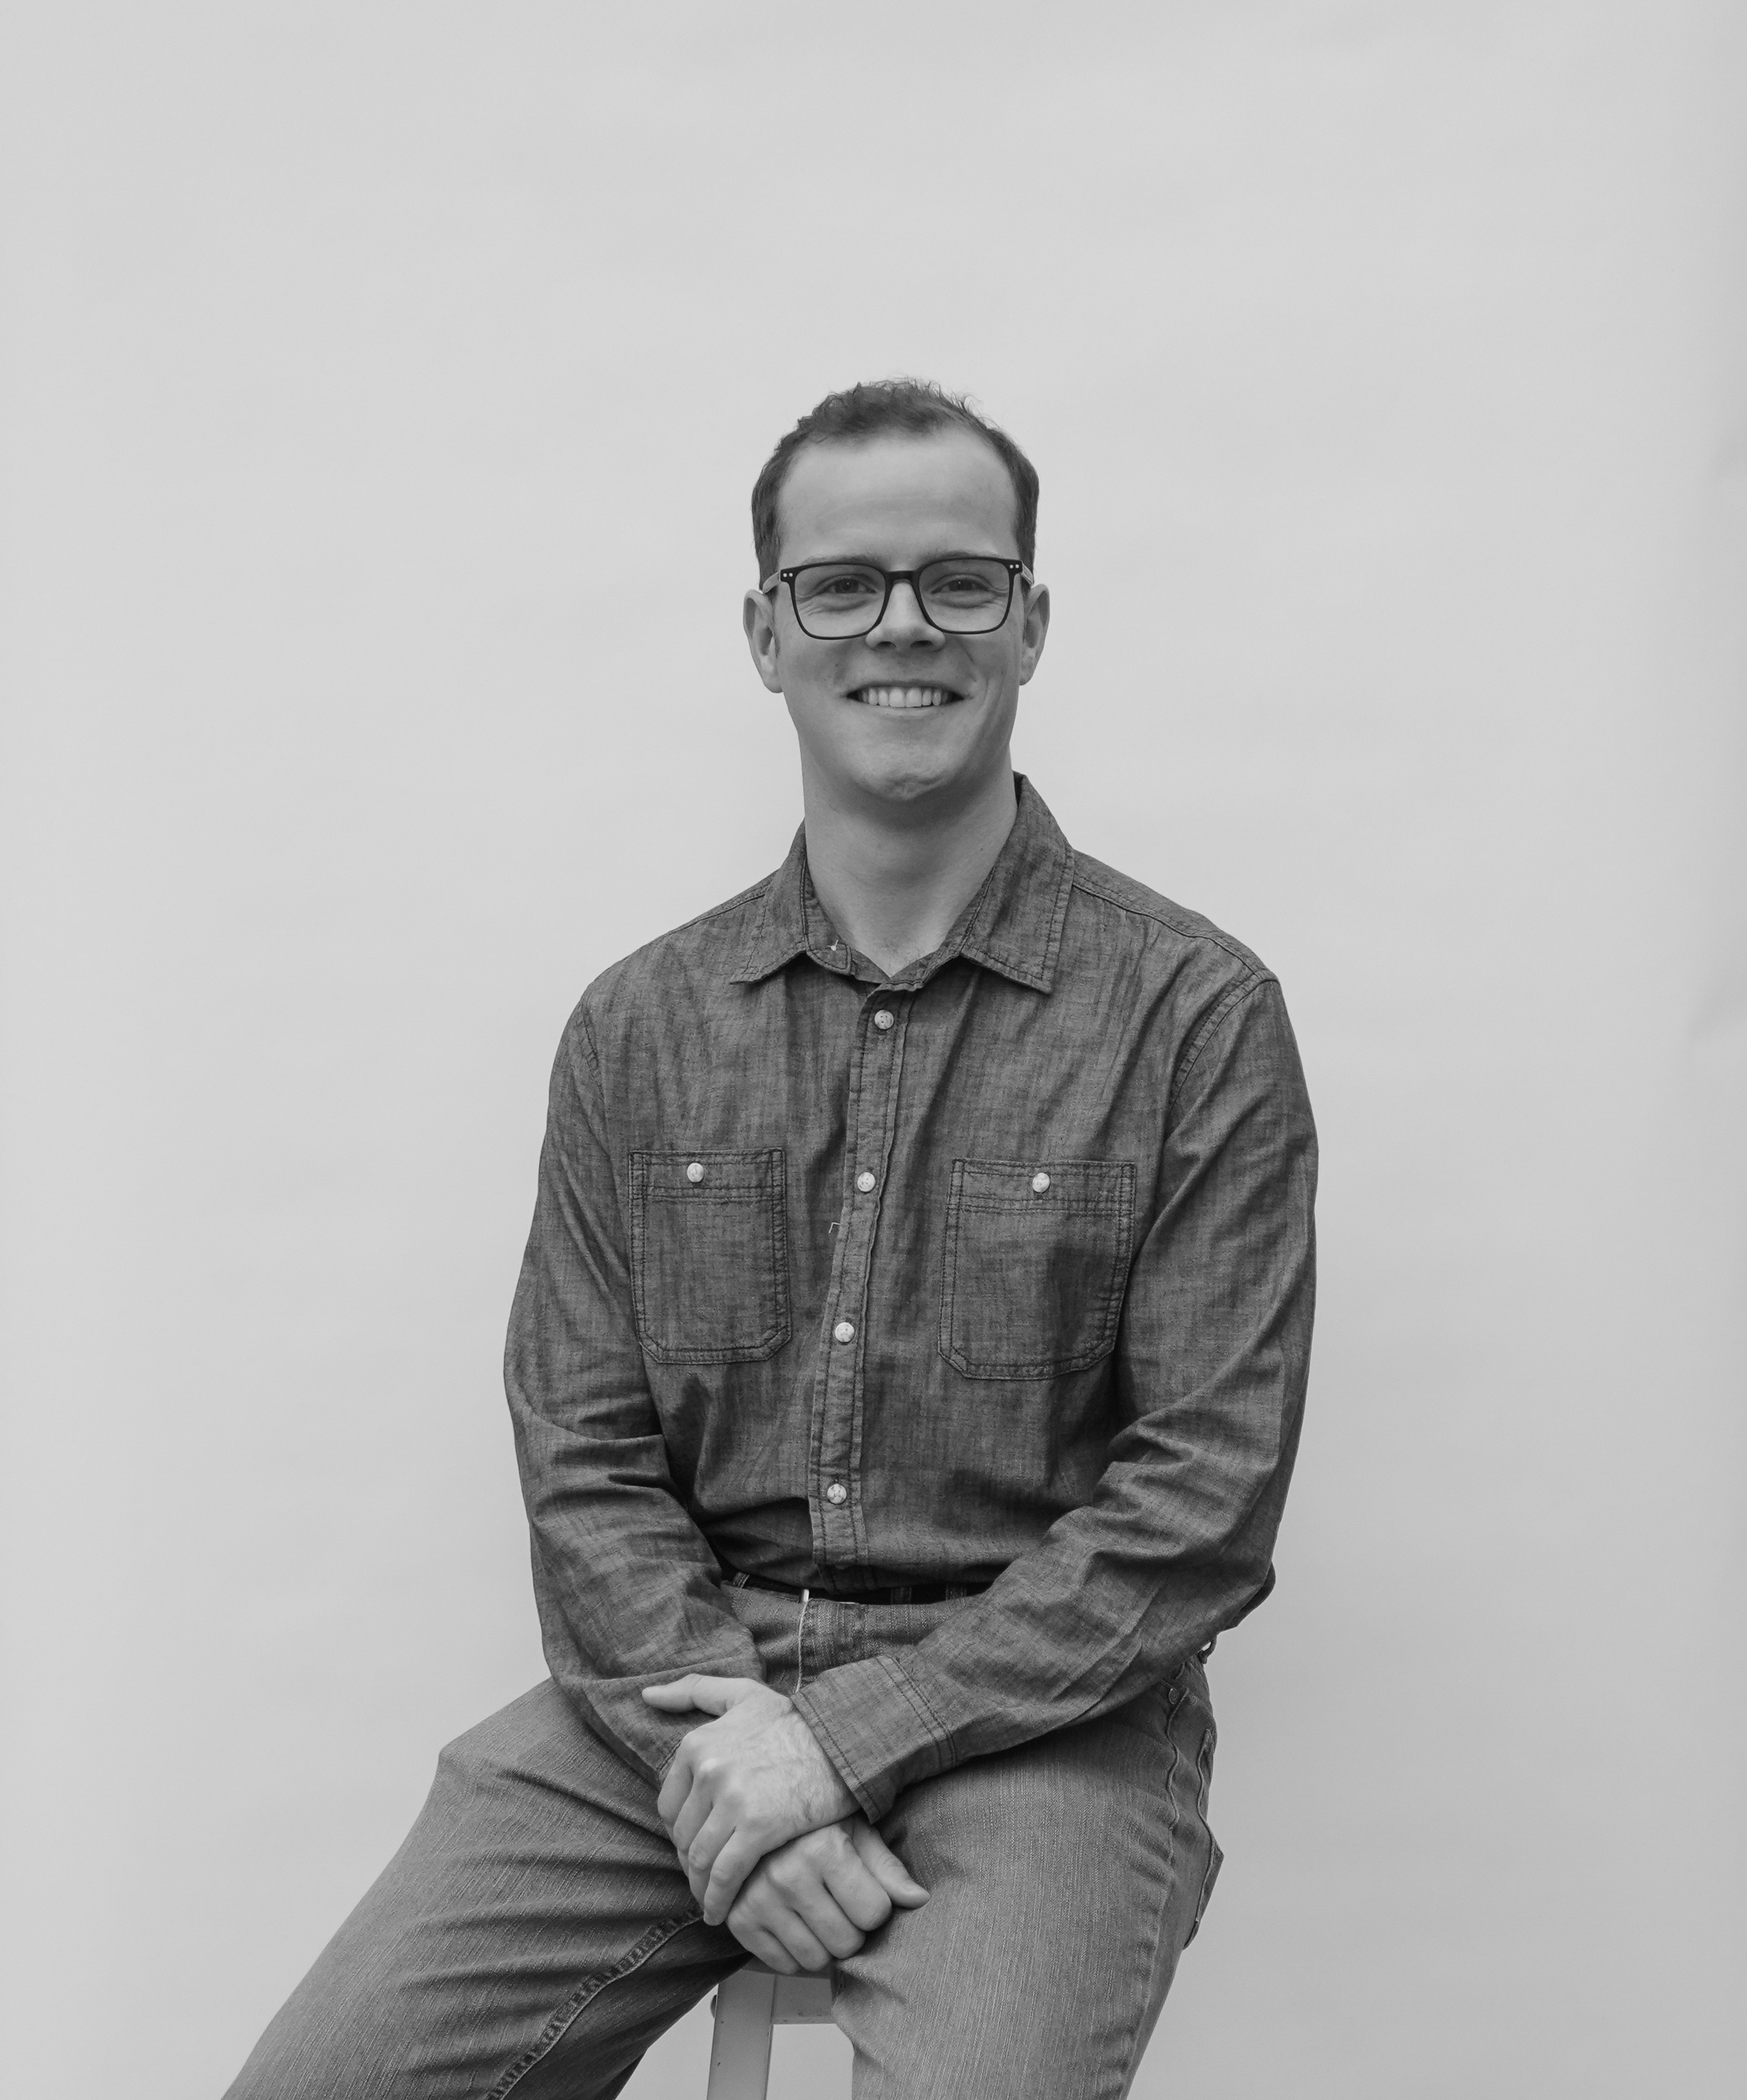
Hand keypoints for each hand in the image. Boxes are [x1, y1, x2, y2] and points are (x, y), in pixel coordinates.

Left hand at [643, 1673, 855, 1921]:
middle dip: (689, 1862)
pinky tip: (721, 1912)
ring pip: (700, 1858)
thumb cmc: (796, 1720)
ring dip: (700, 1886)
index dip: (679, 1831)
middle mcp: (708, 1770)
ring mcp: (731, 1800)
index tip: (694, 1846)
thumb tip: (648, 1695)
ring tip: (710, 1900)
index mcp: (698, 1743)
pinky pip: (725, 1874)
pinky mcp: (757, 1828)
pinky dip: (718, 1899)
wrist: (845, 1740)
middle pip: (682, 1835)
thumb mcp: (742, 1694)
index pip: (668, 1805)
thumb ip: (694, 1691)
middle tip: (703, 1878)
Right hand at [726, 1815, 928, 1973]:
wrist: (756, 1817)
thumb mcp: (856, 1833)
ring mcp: (759, 1898)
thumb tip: (921, 1900)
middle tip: (839, 1905)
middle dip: (851, 1930)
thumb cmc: (815, 1826)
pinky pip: (783, 1965)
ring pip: (815, 1960)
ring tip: (818, 1914)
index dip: (874, 1906)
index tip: (861, 1889)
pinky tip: (794, 1923)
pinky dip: (795, 1953)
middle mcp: (788, 1874)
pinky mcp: (739, 1919)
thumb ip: (887, 1868)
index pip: (874, 1913)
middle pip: (846, 1943)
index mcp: (823, 1848)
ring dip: (824, 1945)